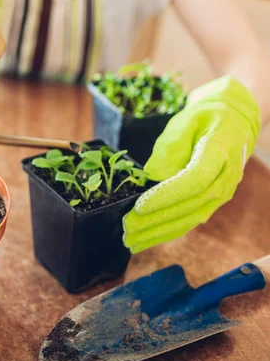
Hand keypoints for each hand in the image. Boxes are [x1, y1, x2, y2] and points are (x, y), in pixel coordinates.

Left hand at [123, 76, 260, 252]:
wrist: (233, 122)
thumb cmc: (203, 119)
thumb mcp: (184, 122)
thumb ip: (169, 149)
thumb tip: (151, 177)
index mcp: (220, 152)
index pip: (194, 180)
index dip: (166, 196)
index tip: (139, 206)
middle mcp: (226, 178)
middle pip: (190, 206)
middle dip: (156, 220)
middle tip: (127, 229)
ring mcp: (222, 193)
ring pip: (190, 219)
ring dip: (159, 233)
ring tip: (132, 241)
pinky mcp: (212, 201)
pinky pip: (190, 220)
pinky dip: (167, 232)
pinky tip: (147, 240)